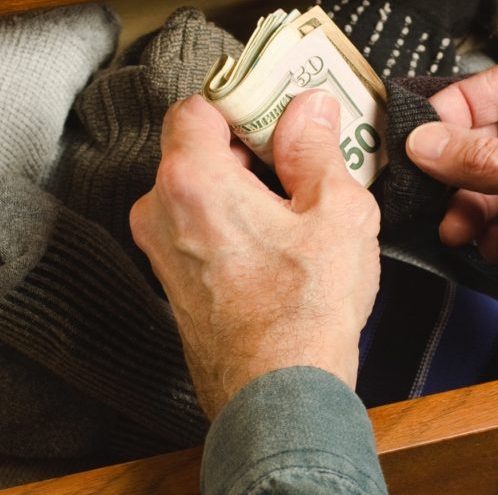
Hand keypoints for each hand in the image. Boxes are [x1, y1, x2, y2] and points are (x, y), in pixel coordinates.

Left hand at [131, 91, 380, 418]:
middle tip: (301, 154)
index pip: (198, 106)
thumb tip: (310, 110)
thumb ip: (317, 148)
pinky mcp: (173, 282)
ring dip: (242, 185)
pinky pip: (198, 228)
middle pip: (198, 148)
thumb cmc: (304, 314)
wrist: (279, 399)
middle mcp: (161, 211)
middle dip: (250, 145)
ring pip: (199, 190)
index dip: (243, 100)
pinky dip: (232, 221)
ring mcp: (162, 251)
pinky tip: (278, 241)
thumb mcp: (336, 212)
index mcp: (192, 180)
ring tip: (298, 203)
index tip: (280, 107)